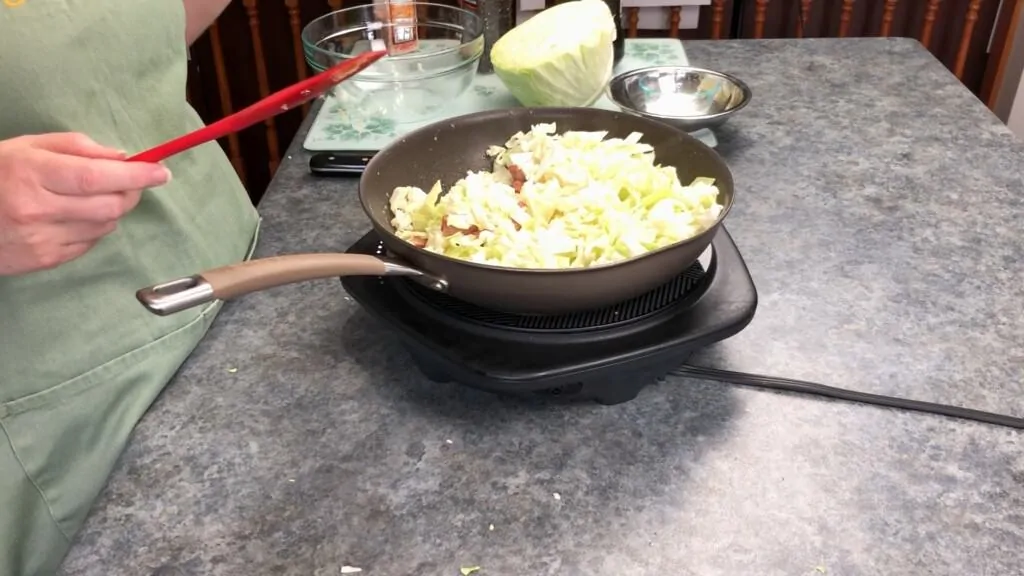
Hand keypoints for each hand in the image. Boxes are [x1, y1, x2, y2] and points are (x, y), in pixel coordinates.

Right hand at [0, 133, 171, 275]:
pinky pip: (89, 244)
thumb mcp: (27, 147)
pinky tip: (73, 216)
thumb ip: (77, 148)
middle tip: (131, 182)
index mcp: (32, 172)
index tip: (161, 172)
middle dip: (131, 192)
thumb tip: (123, 158)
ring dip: (111, 211)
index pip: (98, 177)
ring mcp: (40, 239)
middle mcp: (37, 208)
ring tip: (91, 197)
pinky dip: (93, 229)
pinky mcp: (44, 260)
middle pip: (110, 206)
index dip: (136, 176)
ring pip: (105, 227)